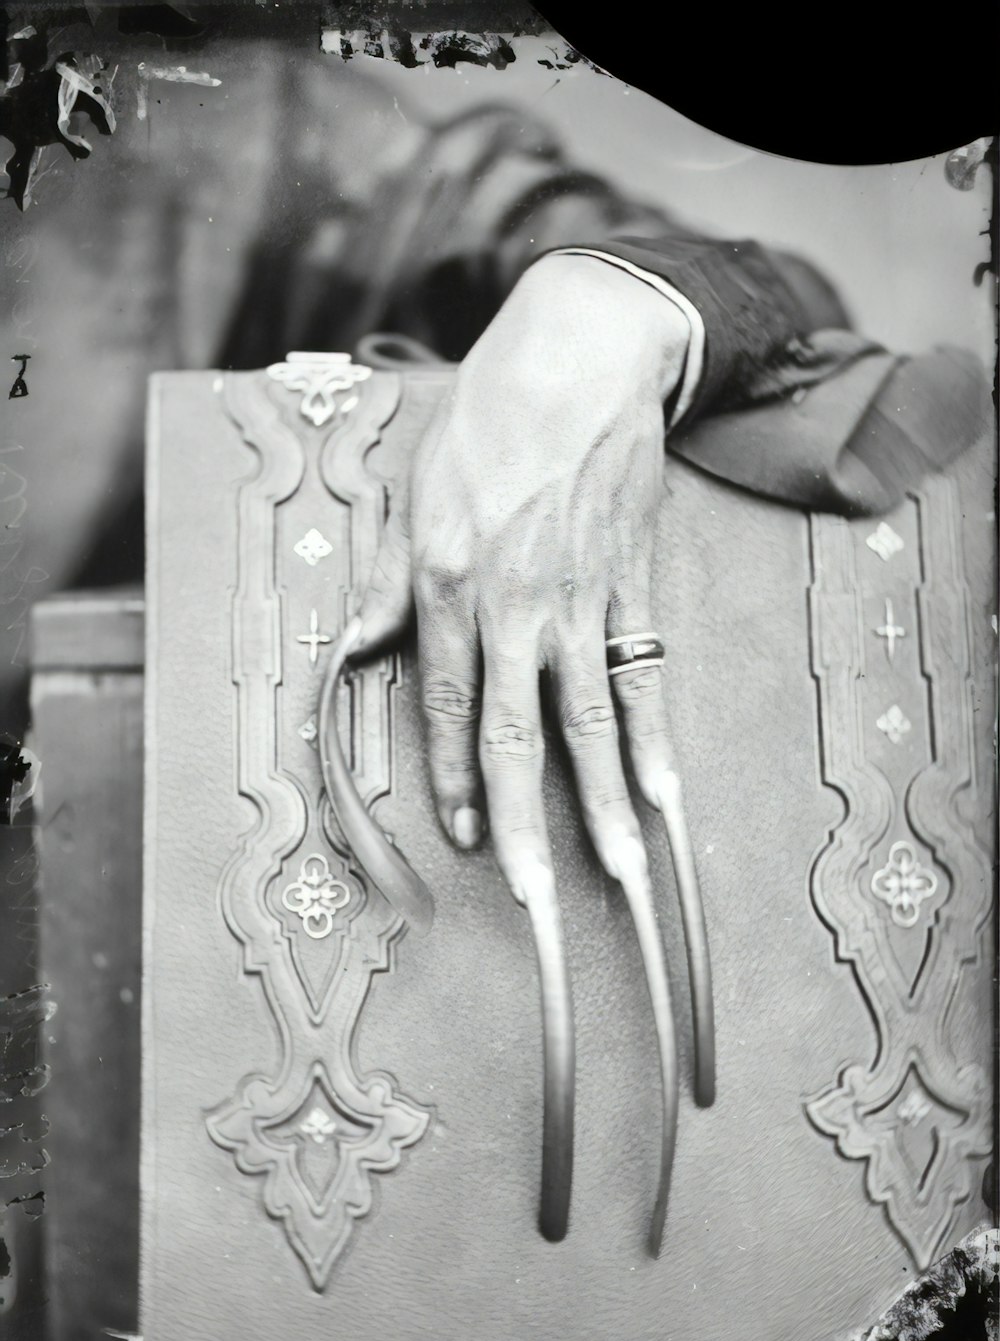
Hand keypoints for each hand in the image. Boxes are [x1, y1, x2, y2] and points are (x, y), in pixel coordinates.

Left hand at [351, 252, 690, 900]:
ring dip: (602, 800)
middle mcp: (515, 605)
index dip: (452, 776)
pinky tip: (665, 790)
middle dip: (526, 820)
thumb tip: (352, 649)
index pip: (447, 704)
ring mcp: (580, 601)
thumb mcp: (414, 495)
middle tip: (536, 896)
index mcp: (450, 584)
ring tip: (620, 866)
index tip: (467, 833)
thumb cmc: (488, 423)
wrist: (580, 361)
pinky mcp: (632, 587)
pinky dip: (654, 737)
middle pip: (515, 731)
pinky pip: (643, 676)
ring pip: (589, 719)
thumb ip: (388, 585)